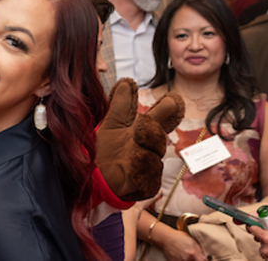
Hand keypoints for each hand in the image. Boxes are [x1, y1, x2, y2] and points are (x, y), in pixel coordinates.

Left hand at [96, 79, 184, 200]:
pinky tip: (135, 161)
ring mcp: (148, 167)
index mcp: (143, 132)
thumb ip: (120, 105)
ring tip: (138, 132)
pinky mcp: (144, 185)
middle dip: (156, 124)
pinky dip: (140, 167)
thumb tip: (127, 81)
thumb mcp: (111, 124)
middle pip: (156, 135)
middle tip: (161, 110)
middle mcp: (149, 148)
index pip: (158, 119)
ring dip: (145, 144)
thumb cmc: (105, 151)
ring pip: (152, 154)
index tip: (173, 98)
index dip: (166, 109)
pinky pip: (147, 176)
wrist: (95, 178)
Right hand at [155, 226, 207, 260]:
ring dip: (189, 260)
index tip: (203, 259)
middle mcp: (186, 259)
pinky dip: (182, 260)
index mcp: (193, 253)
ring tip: (186, 255)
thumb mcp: (192, 241)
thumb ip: (200, 251)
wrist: (166, 238)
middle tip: (194, 256)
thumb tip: (205, 259)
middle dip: (195, 259)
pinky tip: (181, 256)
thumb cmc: (179, 237)